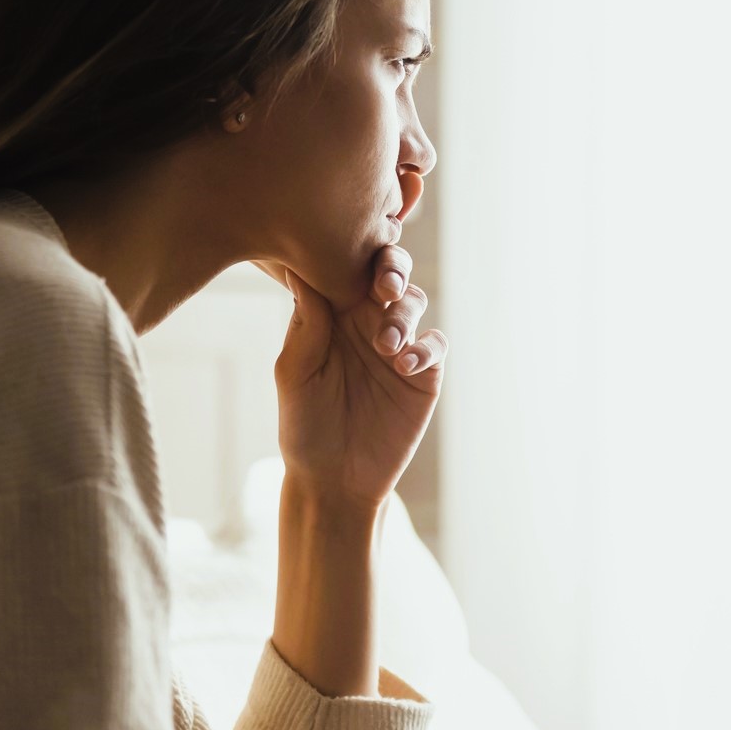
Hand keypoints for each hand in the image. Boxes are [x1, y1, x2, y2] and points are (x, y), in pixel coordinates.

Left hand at [268, 246, 447, 511]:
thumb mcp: (294, 374)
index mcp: (332, 312)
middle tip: (384, 285)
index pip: (347, 266)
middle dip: (392, 267)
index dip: (353, 250)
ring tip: (386, 345)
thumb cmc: (304, 425)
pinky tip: (404, 365)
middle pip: (389, 271)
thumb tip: (296, 267)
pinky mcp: (424, 374)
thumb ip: (306, 323)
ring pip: (414, 301)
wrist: (334, 480)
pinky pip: (435, 344)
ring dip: (404, 313)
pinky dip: (425, 347)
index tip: (350, 249)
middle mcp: (367, 321)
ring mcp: (399, 345)